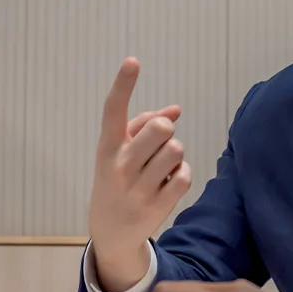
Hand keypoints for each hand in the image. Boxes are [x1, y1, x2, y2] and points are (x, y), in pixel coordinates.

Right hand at [86, 58, 191, 289]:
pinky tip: (167, 185)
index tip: (133, 61)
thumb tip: (176, 109)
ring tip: (161, 168)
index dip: (124, 84)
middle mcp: (119, 165)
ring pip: (176, 150)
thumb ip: (145, 124)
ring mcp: (136, 188)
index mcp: (108, 146)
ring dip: (175, 155)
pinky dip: (181, 176)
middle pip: (161, 128)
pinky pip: (184, 176)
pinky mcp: (155, 206)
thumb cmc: (119, 177)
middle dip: (166, 131)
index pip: (114, 110)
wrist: (110, 230)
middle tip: (157, 145)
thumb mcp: (121, 151)